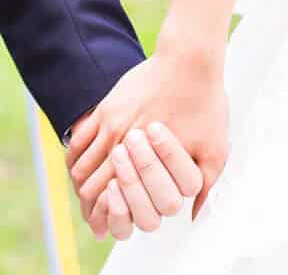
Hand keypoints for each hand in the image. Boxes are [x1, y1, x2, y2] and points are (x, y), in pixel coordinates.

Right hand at [66, 49, 227, 238]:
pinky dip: (73, 159)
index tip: (102, 227)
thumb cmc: (205, 104)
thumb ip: (203, 187)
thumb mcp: (215, 150)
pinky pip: (77, 140)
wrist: (189, 60)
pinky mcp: (106, 107)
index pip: (114, 198)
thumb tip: (193, 217)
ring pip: (81, 166)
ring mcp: (111, 124)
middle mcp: (123, 143)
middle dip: (90, 206)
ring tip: (83, 196)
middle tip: (91, 218)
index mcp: (148, 159)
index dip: (106, 216)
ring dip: (79, 184)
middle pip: (92, 185)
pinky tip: (76, 168)